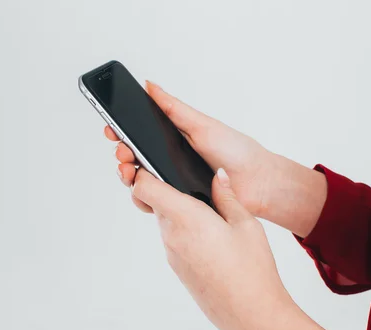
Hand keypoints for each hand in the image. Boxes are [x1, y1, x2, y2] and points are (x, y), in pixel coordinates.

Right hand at [107, 81, 276, 215]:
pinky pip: (153, 202)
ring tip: (129, 171)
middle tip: (123, 152)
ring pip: (139, 181)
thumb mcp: (202, 124)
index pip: (140, 134)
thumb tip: (149, 85)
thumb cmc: (236, 151)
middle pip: (134, 157)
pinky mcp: (178, 203)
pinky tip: (142, 192)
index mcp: (174, 139)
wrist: (258, 183)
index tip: (112, 127)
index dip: (122, 131)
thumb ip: (173, 108)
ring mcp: (172, 183)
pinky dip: (143, 198)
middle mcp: (170, 161)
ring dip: (128, 175)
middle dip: (122, 154)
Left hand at [131, 168, 370, 329]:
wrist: (252, 316)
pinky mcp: (179, 269)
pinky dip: (185, 230)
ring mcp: (172, 255)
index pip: (144, 187)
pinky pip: (174, 240)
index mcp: (185, 218)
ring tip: (210, 211)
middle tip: (192, 183)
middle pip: (154, 202)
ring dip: (179, 211)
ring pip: (165, 221)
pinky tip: (211, 236)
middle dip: (167, 189)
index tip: (155, 162)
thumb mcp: (245, 224)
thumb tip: (217, 175)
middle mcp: (171, 236)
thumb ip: (227, 195)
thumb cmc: (252, 270)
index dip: (145, 171)